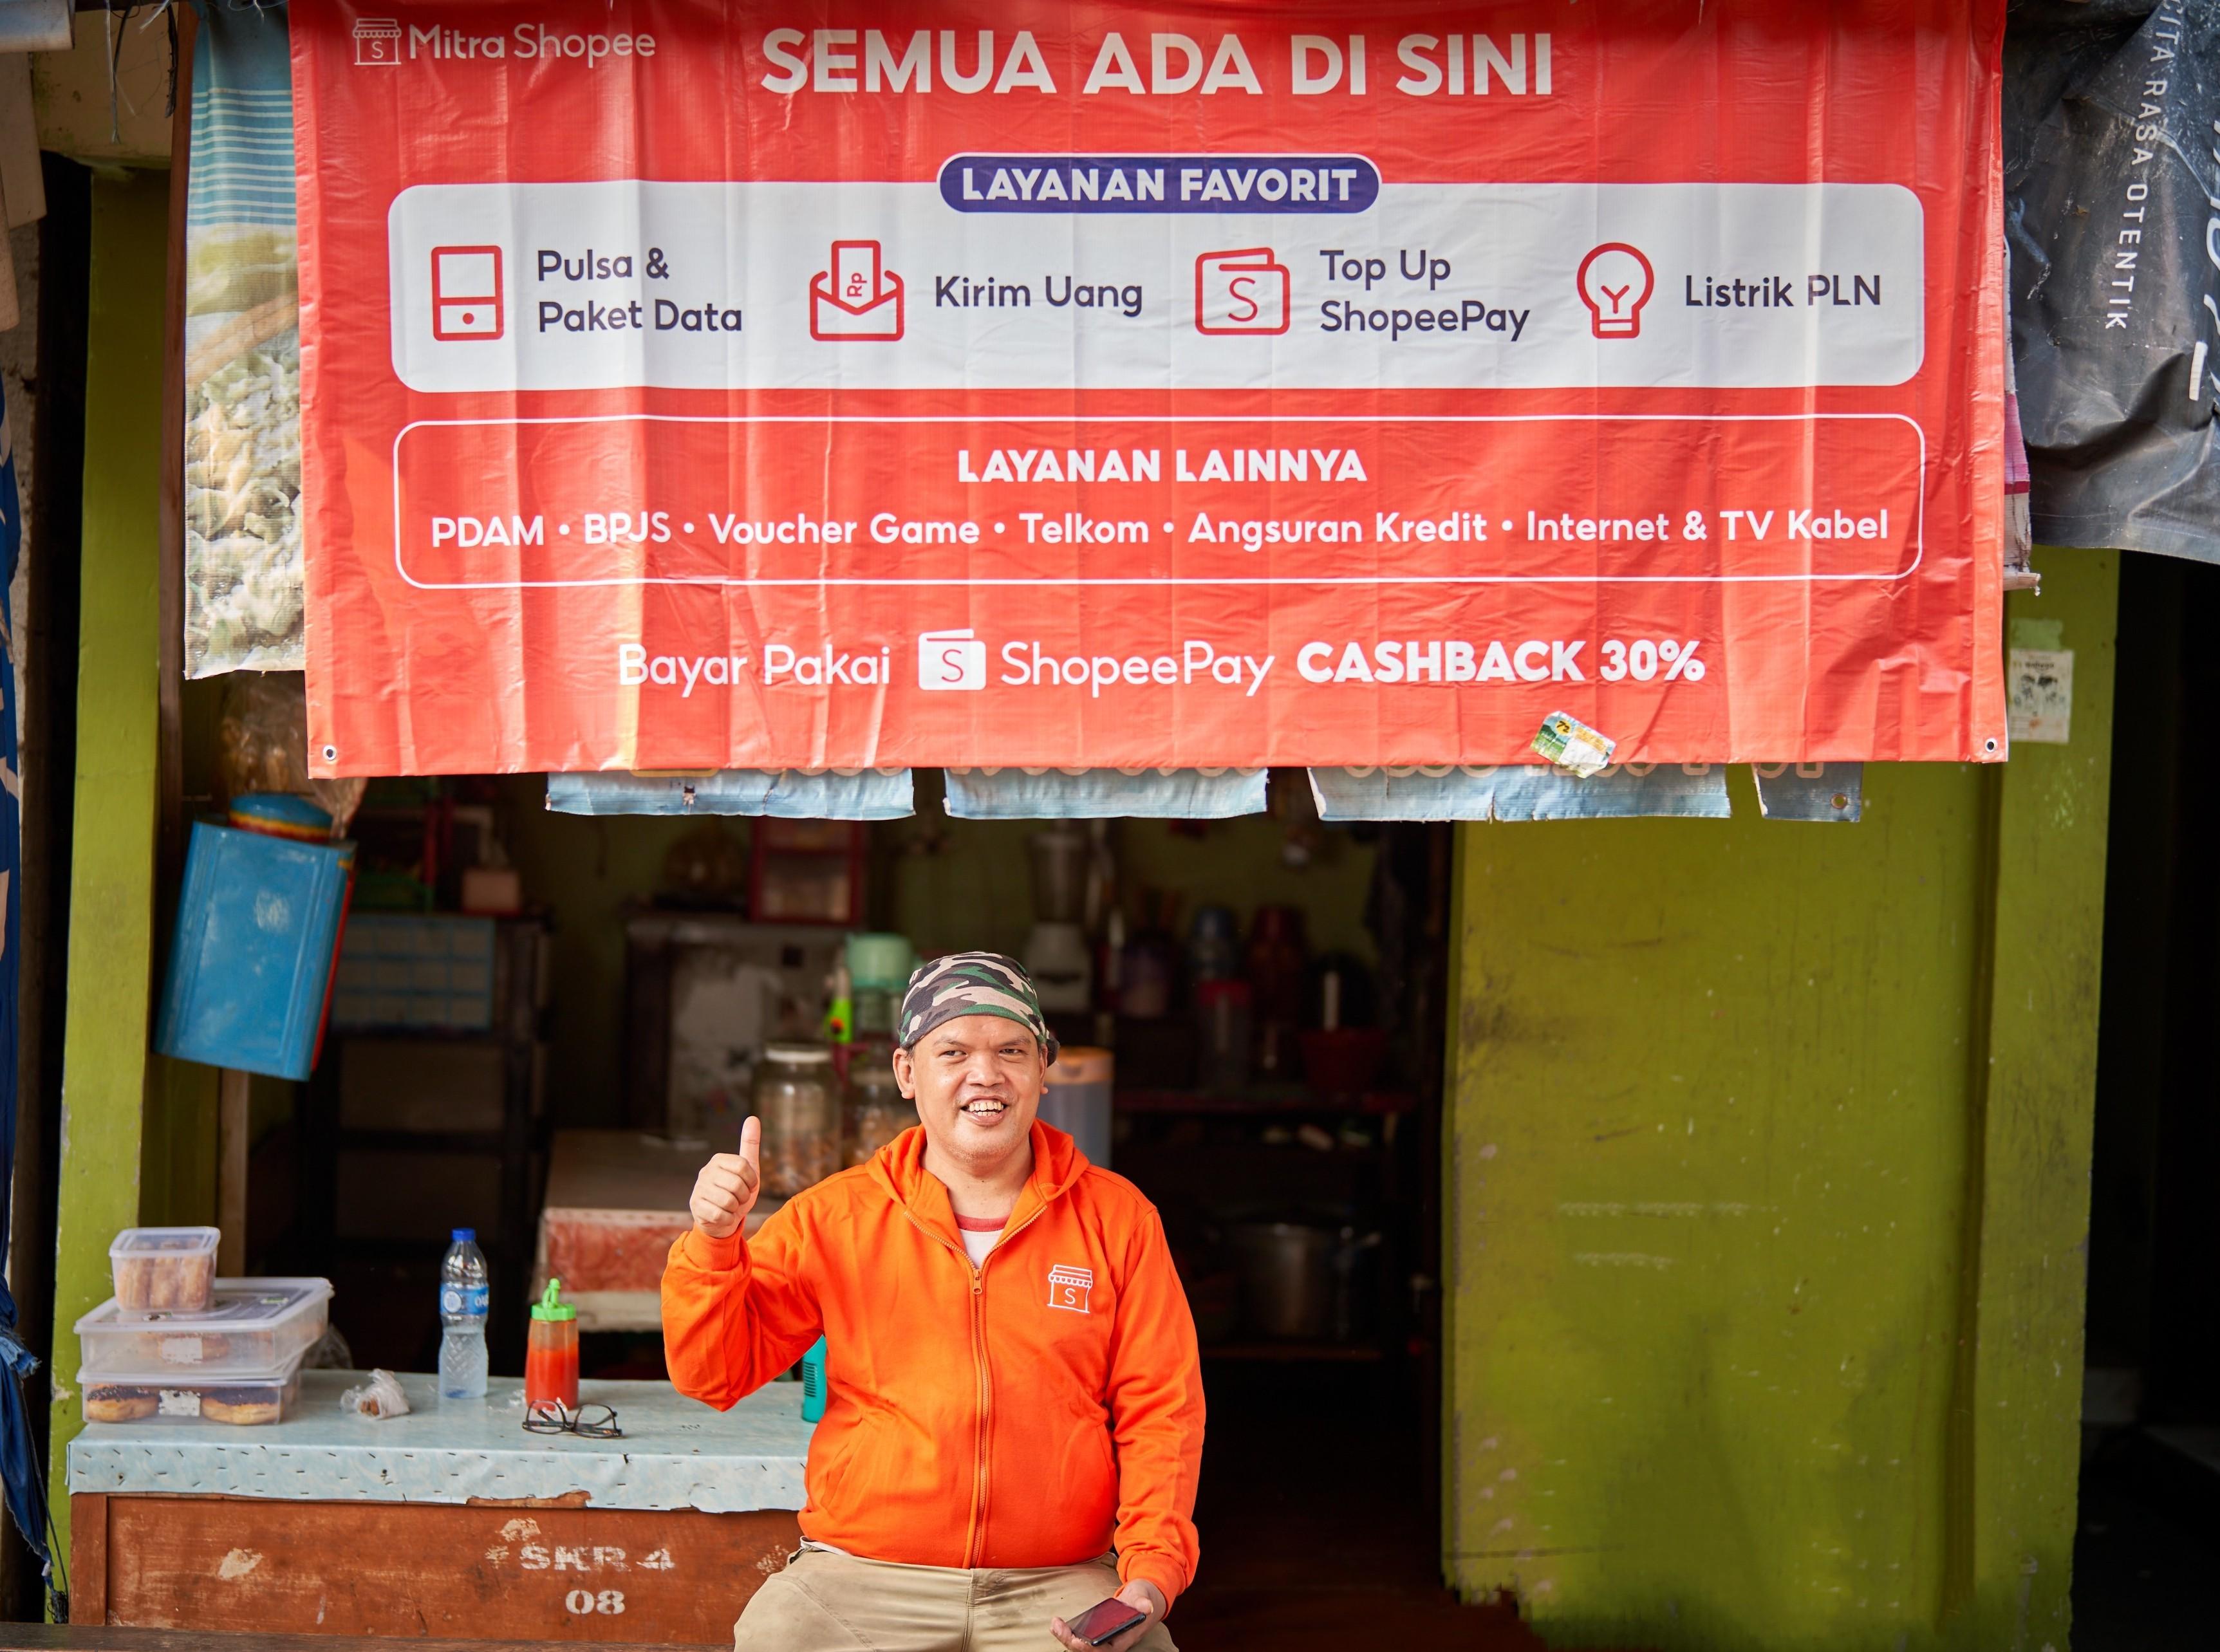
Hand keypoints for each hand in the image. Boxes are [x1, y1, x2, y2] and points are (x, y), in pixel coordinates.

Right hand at [689, 1117, 761, 1238]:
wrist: (723, 1220)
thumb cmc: (738, 1192)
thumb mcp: (748, 1169)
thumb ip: (750, 1144)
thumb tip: (753, 1118)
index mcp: (718, 1160)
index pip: (743, 1166)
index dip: (751, 1180)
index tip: (749, 1186)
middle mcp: (705, 1172)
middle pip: (737, 1184)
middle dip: (744, 1196)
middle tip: (739, 1198)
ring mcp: (698, 1189)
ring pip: (729, 1201)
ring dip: (735, 1208)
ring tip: (730, 1207)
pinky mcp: (695, 1207)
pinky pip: (721, 1215)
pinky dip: (728, 1218)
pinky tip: (723, 1216)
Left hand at [1050, 1579, 1163, 1651]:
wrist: (1142, 1599)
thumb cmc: (1142, 1598)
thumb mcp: (1143, 1596)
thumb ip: (1143, 1602)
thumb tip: (1147, 1607)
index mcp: (1126, 1638)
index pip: (1107, 1650)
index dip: (1091, 1649)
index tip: (1077, 1641)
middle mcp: (1114, 1643)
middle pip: (1091, 1651)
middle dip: (1072, 1642)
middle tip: (1058, 1627)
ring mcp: (1105, 1640)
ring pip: (1084, 1647)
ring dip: (1067, 1639)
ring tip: (1055, 1625)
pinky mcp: (1098, 1635)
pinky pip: (1082, 1639)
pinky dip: (1070, 1634)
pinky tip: (1058, 1625)